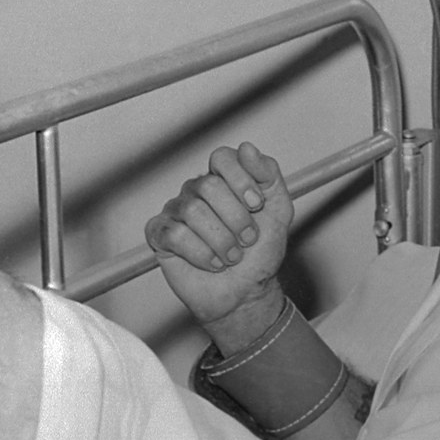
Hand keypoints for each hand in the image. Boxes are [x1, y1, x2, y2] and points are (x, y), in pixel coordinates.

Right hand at [146, 142, 292, 343]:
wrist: (247, 291)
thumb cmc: (261, 253)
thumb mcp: (279, 211)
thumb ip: (269, 176)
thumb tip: (247, 149)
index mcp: (225, 180)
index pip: (222, 157)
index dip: (241, 181)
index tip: (257, 205)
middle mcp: (198, 191)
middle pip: (209, 186)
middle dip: (237, 218)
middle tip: (248, 238)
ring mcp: (176, 211)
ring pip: (193, 211)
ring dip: (222, 240)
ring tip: (232, 256)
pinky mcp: (160, 235)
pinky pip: (174, 235)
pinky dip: (201, 254)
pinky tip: (213, 263)